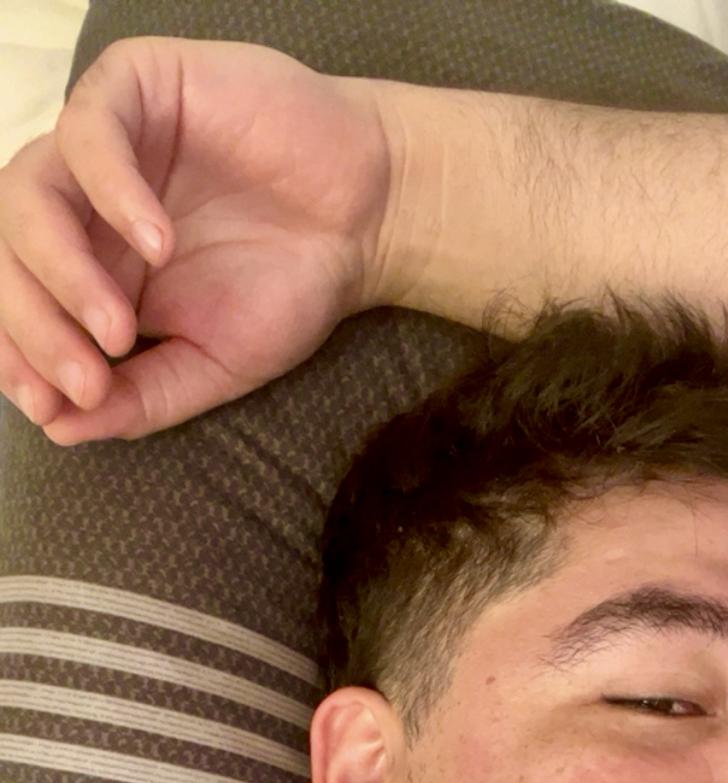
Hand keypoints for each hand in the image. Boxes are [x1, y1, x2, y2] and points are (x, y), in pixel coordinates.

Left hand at [0, 37, 392, 444]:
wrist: (368, 220)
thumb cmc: (291, 286)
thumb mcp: (210, 364)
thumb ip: (139, 397)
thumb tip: (59, 429)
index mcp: (87, 266)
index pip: (15, 304)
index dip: (16, 355)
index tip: (50, 406)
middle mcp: (81, 204)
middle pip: (7, 255)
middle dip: (35, 328)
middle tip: (88, 380)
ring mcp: (104, 143)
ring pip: (28, 194)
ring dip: (62, 273)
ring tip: (119, 326)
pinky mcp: (139, 85)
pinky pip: (90, 129)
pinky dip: (112, 191)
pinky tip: (158, 244)